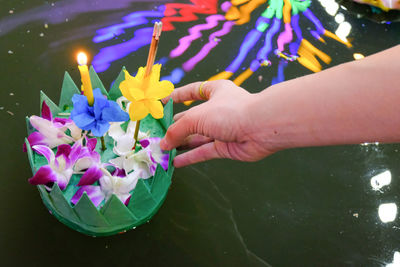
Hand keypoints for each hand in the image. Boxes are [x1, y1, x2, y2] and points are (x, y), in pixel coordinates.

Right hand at [160, 80, 276, 166]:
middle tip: (157, 135)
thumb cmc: (229, 112)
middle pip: (192, 118)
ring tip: (162, 151)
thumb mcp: (197, 116)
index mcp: (215, 92)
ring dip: (180, 144)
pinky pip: (204, 152)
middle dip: (176, 127)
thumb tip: (163, 144)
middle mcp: (218, 110)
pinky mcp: (226, 147)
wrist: (262, 129)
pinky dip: (191, 157)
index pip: (192, 91)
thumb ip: (177, 130)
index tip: (162, 103)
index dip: (177, 96)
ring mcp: (222, 129)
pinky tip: (176, 163)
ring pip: (197, 137)